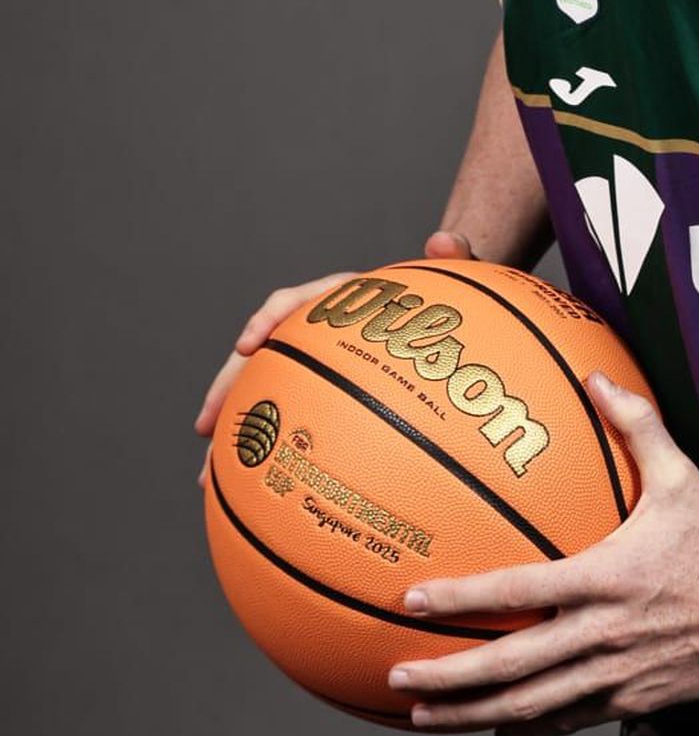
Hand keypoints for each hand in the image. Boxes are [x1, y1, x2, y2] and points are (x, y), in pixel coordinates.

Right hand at [194, 230, 474, 477]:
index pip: (293, 302)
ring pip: (265, 395)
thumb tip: (445, 241)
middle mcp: (318, 332)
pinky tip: (254, 494)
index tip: (250, 344)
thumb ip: (454, 258)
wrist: (450, 316)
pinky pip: (292, 423)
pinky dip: (273, 454)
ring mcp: (318, 365)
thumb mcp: (456, 276)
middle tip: (206, 426)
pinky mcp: (325, 398)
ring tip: (210, 477)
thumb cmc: (450, 297)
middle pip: (262, 358)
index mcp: (340, 301)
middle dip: (228, 389)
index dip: (267, 320)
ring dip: (237, 432)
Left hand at [386, 372, 698, 735]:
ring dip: (472, 714)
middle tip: (397, 678)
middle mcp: (601, 632)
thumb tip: (597, 376)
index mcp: (604, 578)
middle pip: (511, 666)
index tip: (413, 600)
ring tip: (424, 716)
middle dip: (449, 678)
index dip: (462, 598)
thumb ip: (637, 427)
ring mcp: (614, 674)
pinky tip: (493, 731)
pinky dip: (526, 729)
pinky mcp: (630, 701)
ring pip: (531, 705)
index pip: (518, 590)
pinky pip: (567, 720)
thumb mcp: (681, 479)